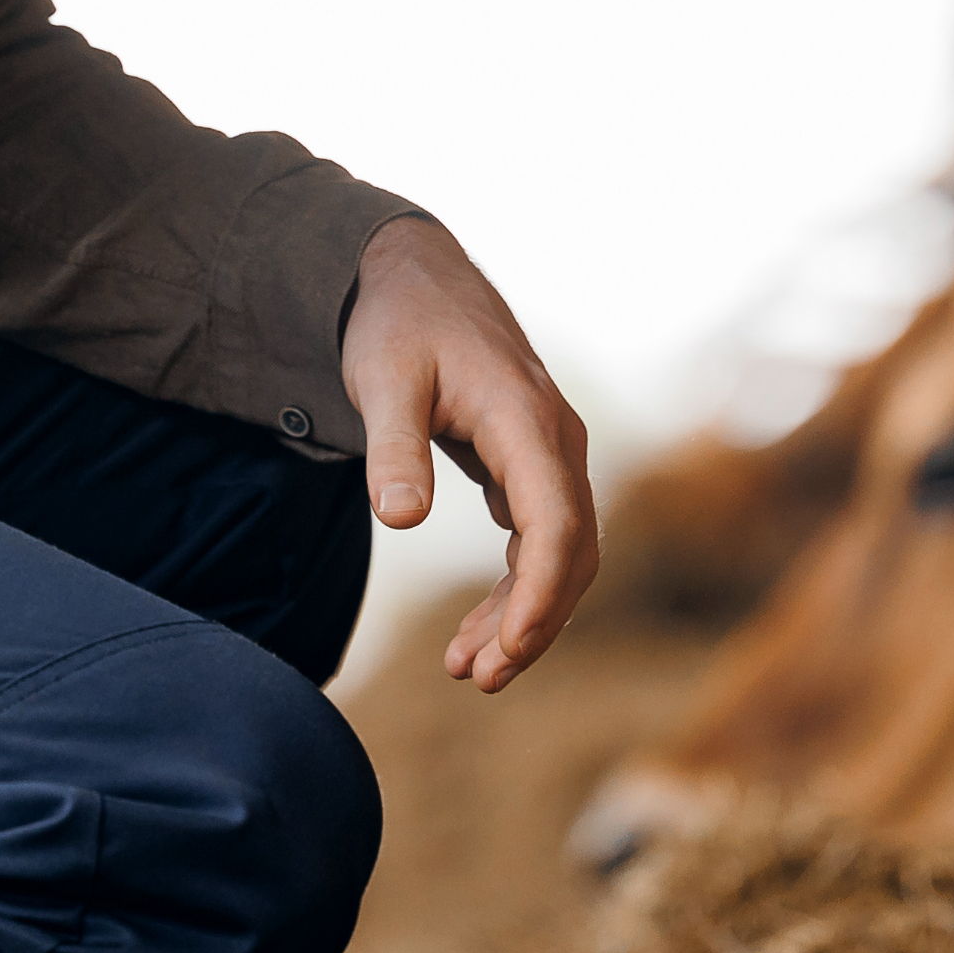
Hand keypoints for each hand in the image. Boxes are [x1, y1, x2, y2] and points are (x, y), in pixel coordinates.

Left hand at [342, 214, 598, 692]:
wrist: (412, 275)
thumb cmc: (398, 325)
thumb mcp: (383, 380)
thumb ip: (394, 449)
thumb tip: (400, 521)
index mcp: (525, 418)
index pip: (555, 524)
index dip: (538, 598)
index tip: (506, 655)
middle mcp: (553, 438)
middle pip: (571, 550)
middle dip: (532, 622)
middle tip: (477, 677)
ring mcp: (548, 451)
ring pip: (561, 550)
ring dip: (524, 613)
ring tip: (467, 667)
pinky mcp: (529, 462)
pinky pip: (540, 536)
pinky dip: (517, 587)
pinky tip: (477, 627)